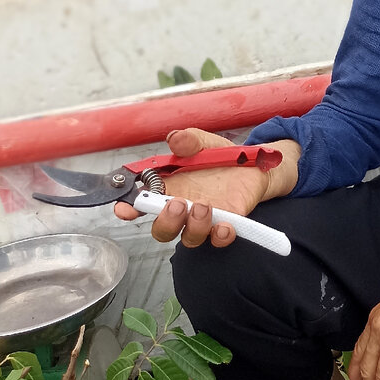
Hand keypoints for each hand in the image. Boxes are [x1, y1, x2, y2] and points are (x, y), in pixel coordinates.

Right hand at [113, 127, 297, 247]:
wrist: (255, 164)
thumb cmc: (222, 156)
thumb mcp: (204, 142)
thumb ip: (189, 140)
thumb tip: (175, 139)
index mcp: (169, 188)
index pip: (142, 203)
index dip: (129, 208)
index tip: (125, 209)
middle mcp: (183, 208)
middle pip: (162, 230)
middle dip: (165, 222)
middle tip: (177, 204)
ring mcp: (205, 219)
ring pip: (189, 238)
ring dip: (193, 226)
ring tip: (204, 205)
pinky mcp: (228, 224)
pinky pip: (218, 240)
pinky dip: (219, 237)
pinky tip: (224, 226)